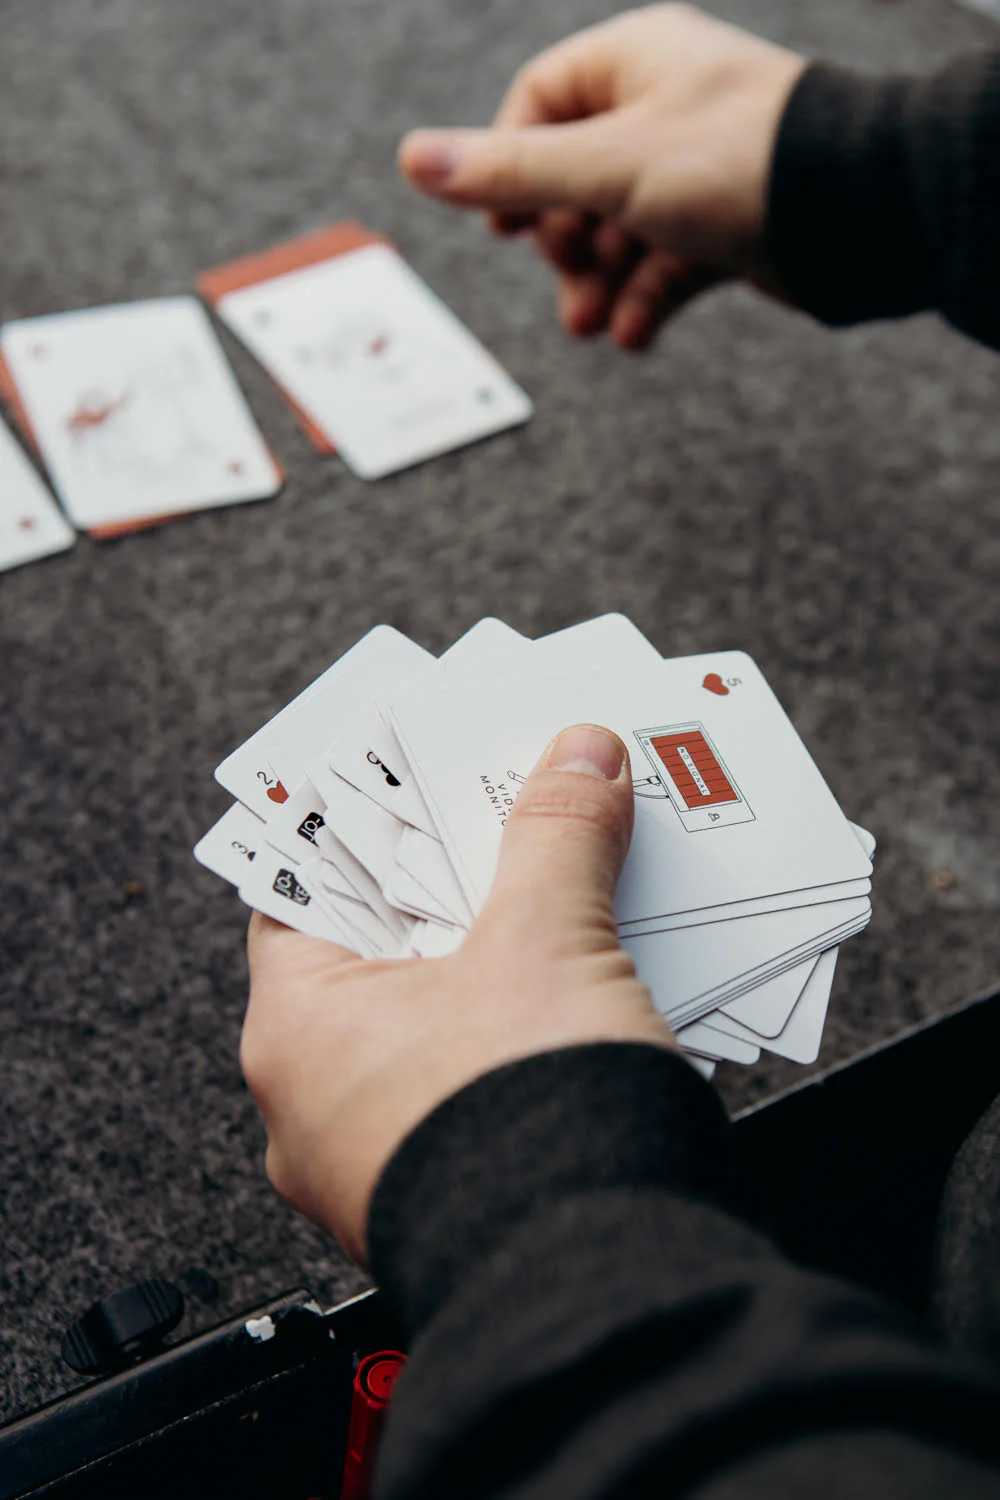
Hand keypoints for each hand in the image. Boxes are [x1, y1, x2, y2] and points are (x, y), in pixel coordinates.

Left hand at [241, 724, 673, 1262]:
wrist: (601, 1291)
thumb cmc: (528, 1129)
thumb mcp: (544, 945)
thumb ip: (556, 838)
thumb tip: (578, 756)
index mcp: (297, 1032)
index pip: (305, 888)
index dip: (363, 822)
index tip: (411, 773)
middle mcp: (318, 1102)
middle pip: (383, 947)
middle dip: (456, 881)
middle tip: (509, 816)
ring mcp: (383, 1155)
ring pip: (439, 1015)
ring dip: (502, 955)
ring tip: (565, 892)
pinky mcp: (451, 1187)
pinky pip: (479, 1076)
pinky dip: (526, 1027)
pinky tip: (589, 990)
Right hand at [398, 4, 805, 348]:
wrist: (856, 212)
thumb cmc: (740, 162)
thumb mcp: (606, 169)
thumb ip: (510, 173)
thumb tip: (414, 160)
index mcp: (634, 62)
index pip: (538, 105)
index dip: (510, 169)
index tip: (506, 227)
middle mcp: (663, 107)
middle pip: (574, 179)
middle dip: (564, 245)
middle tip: (569, 283)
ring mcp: (697, 167)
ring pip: (620, 229)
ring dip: (599, 284)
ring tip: (595, 327)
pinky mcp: (727, 222)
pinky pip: (666, 262)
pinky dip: (645, 299)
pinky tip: (636, 334)